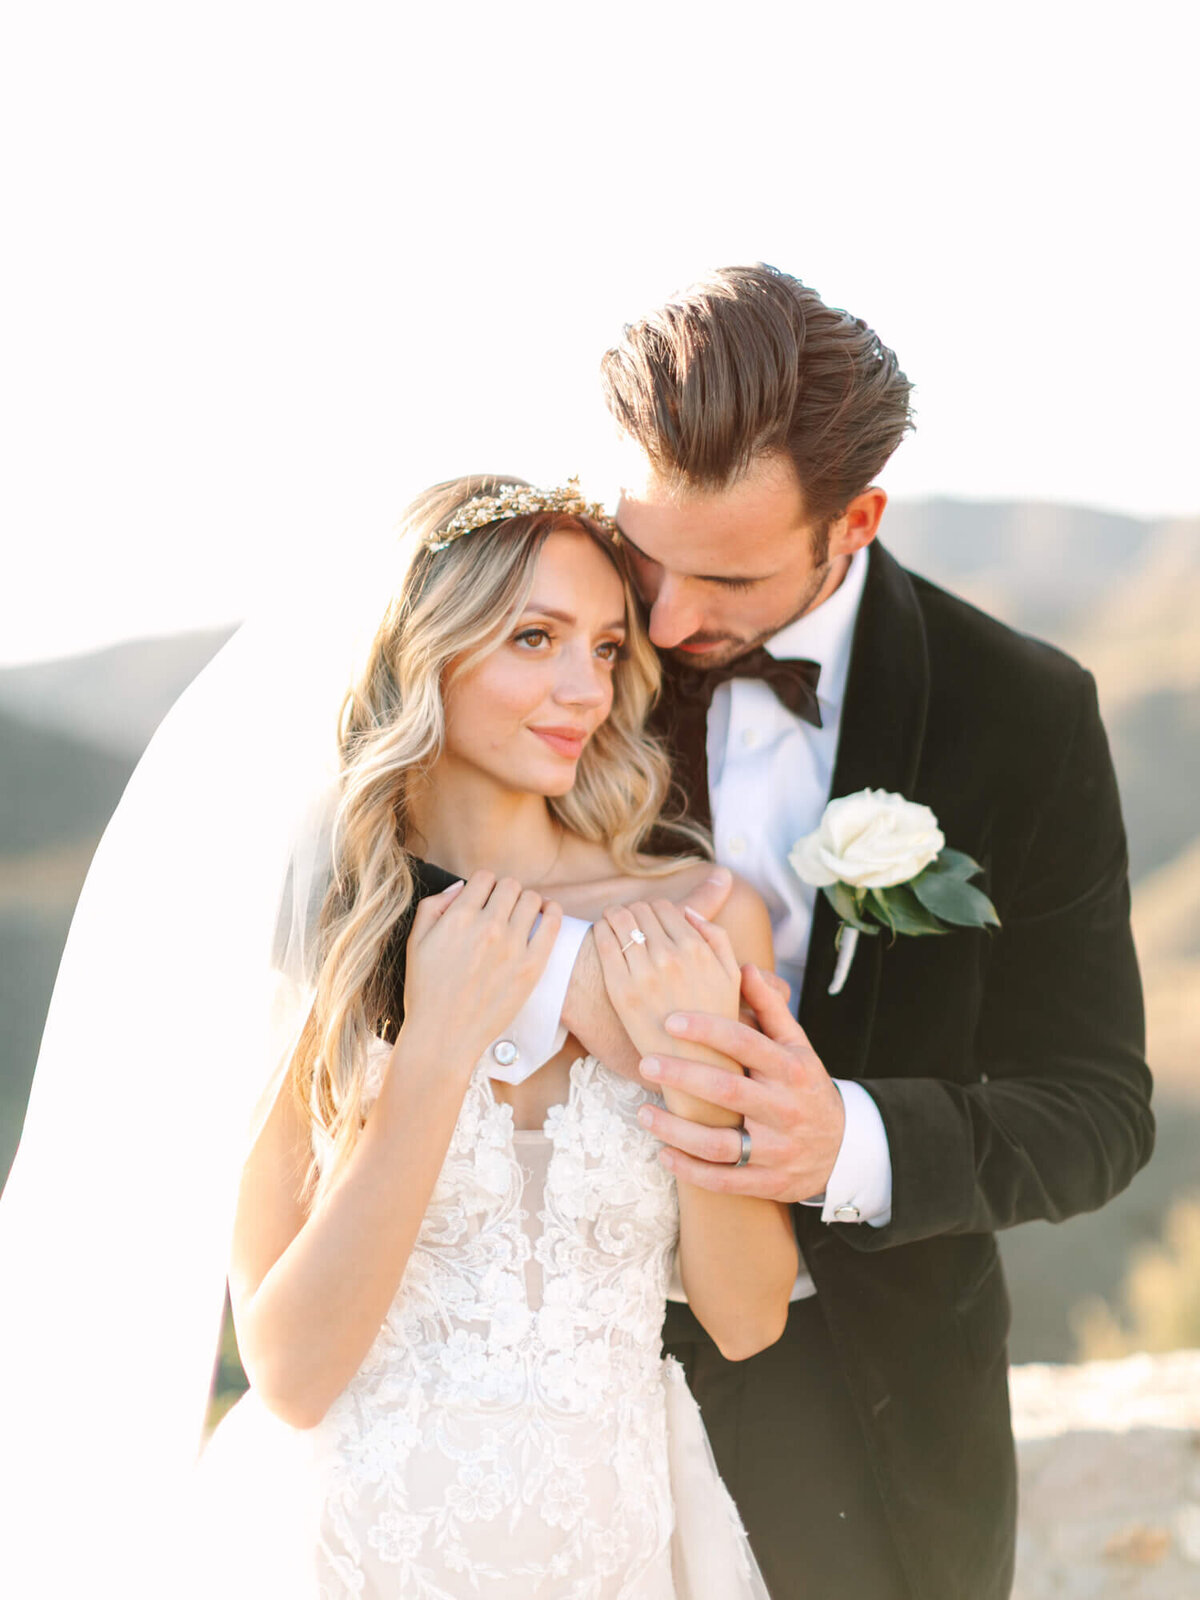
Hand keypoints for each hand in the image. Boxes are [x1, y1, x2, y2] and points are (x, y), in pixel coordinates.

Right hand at [403, 871, 561, 1062]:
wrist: (444, 1035)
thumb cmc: (426, 991)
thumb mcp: (415, 941)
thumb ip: (434, 906)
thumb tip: (460, 886)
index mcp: (459, 917)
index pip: (484, 878)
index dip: (483, 886)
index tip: (483, 900)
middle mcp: (488, 926)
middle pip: (510, 885)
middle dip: (504, 893)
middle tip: (501, 910)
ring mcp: (513, 946)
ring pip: (532, 899)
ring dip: (526, 902)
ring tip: (521, 916)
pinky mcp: (532, 966)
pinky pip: (552, 923)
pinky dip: (552, 912)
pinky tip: (547, 913)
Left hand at [592, 898, 740, 1062]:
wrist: (694, 1064)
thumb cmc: (714, 1019)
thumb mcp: (731, 975)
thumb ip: (717, 937)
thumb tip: (690, 911)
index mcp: (697, 949)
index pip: (666, 907)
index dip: (655, 909)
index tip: (648, 918)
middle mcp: (670, 957)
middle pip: (641, 910)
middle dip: (634, 911)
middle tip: (629, 921)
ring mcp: (643, 973)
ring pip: (620, 920)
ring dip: (614, 915)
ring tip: (612, 922)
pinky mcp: (620, 990)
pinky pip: (604, 943)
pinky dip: (601, 930)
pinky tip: (601, 933)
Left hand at [635, 963, 846, 1201]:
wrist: (843, 1148)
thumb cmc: (805, 1086)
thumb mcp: (797, 1045)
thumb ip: (770, 1008)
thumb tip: (743, 965)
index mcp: (791, 1069)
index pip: (747, 1044)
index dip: (708, 1030)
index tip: (670, 1020)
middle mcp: (784, 1109)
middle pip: (728, 1092)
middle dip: (683, 1076)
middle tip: (645, 1063)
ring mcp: (777, 1149)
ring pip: (721, 1144)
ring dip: (677, 1130)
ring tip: (642, 1113)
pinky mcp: (769, 1182)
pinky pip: (724, 1181)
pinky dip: (691, 1170)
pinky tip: (663, 1154)